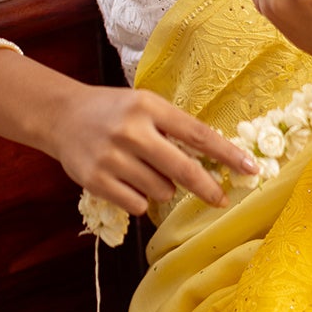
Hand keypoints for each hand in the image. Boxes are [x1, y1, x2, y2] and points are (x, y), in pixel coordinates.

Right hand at [52, 79, 256, 215]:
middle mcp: (130, 131)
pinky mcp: (95, 180)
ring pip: (160, 190)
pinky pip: (137, 205)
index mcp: (148, 107)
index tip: (250, 169)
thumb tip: (216, 160)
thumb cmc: (114, 112)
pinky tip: (126, 181)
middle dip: (206, 187)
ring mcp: (111, 157)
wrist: (61, 115)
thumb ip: (175, 128)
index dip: (227, 154)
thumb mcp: (145, 106)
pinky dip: (139, 199)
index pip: (197, 134)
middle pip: (182, 169)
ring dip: (162, 188)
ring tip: (143, 170)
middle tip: (220, 199)